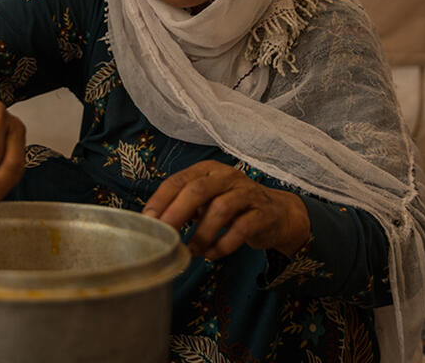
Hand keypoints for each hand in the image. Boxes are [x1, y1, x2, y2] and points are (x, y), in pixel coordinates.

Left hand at [143, 160, 309, 259]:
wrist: (277, 214)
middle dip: (177, 213)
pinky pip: (241, 229)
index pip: (179, 180)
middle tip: (165, 235)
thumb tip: (153, 223)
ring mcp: (247, 193)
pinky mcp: (262, 214)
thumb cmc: (232, 207)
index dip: (161, 200)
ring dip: (202, 234)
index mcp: (207, 170)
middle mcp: (226, 176)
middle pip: (198, 190)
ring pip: (220, 209)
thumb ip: (183, 207)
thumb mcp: (207, 201)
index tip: (148, 220)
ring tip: (191, 251)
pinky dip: (223, 245)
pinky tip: (212, 255)